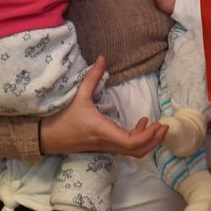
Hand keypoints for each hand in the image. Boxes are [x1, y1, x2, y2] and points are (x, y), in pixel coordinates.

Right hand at [39, 56, 167, 156]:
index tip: (157, 123)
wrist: (46, 137)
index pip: (131, 142)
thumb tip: (103, 58)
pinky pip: (125, 148)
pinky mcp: (104, 146)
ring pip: (132, 152)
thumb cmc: (62, 118)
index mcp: (103, 131)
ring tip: (154, 125)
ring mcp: (106, 147)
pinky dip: (137, 140)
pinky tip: (139, 125)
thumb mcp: (78, 96)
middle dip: (154, 141)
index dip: (147, 136)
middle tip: (164, 126)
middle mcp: (107, 143)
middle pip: (137, 151)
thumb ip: (92, 77)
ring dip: (147, 141)